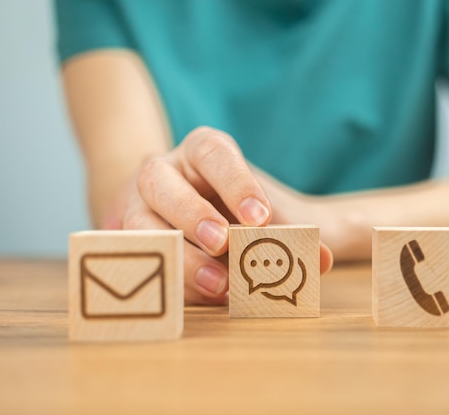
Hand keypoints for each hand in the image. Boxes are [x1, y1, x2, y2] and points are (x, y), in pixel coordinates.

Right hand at [105, 126, 332, 304]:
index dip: (235, 183)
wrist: (199, 215)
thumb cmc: (237, 208)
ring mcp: (136, 204)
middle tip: (224, 243)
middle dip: (191, 214)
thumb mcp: (268, 213)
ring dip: (178, 255)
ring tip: (217, 284)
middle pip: (159, 181)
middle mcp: (163, 172)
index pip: (213, 152)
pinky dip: (172, 281)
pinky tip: (203, 297)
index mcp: (200, 152)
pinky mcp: (129, 240)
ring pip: (137, 223)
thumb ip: (293, 232)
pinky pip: (139, 260)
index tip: (261, 218)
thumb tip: (320, 259)